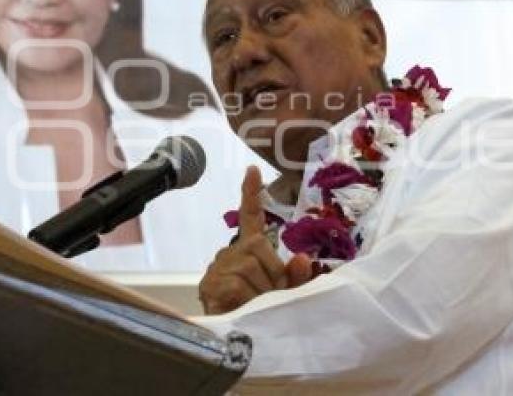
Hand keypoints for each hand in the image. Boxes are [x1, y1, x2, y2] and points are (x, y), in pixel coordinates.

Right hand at [198, 166, 312, 314]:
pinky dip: (247, 298)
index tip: (253, 170)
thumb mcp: (284, 294)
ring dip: (261, 290)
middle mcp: (232, 252)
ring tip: (253, 303)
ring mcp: (219, 266)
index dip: (251, 193)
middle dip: (272, 275)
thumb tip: (302, 259)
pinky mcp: (211, 282)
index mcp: (249, 250)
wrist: (232, 342)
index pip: (251, 217)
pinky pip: (238, 283)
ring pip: (251, 267)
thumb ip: (296, 278)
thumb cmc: (259, 313)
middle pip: (260, 248)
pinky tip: (240, 306)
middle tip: (266, 295)